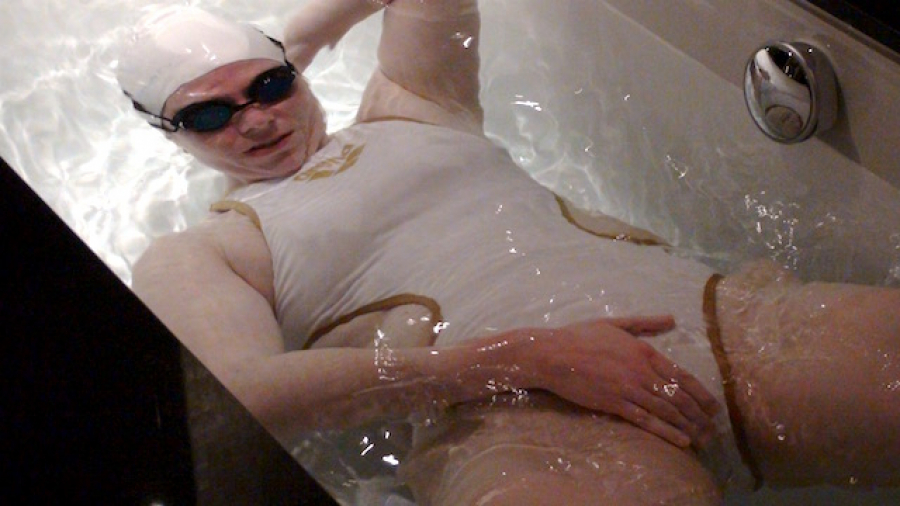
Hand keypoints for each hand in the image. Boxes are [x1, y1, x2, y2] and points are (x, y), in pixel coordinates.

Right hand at [510, 316, 720, 447]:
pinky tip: (682, 441)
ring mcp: (628, 389)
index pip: (681, 375)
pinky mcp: (614, 404)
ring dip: (688, 426)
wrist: (553, 354)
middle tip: (713, 428)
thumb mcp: (615, 323)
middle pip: (678, 396)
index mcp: (644, 351)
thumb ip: (645, 323)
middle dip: (700, 414)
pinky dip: (666, 432)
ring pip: (666, 410)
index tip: (714, 406)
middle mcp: (641, 371)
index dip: (701, 393)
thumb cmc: (581, 336)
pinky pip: (646, 420)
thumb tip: (672, 319)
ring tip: (703, 437)